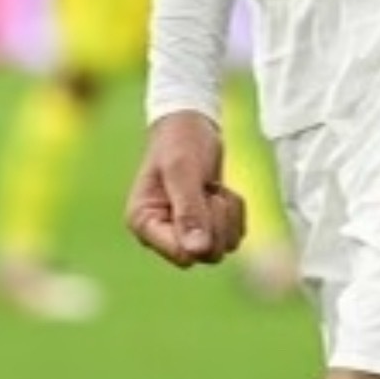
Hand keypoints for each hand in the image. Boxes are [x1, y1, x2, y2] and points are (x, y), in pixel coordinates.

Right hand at [125, 109, 246, 268]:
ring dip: (227, 215)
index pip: (180, 254)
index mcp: (144, 223)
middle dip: (216, 221)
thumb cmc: (180, 141)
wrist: (192, 123)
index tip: (206, 199)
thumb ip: (188, 210)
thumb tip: (197, 252)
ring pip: (222, 248)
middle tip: (209, 190)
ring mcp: (185, 233)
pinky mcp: (206, 228)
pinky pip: (234, 236)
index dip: (202, 233)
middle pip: (205, 255)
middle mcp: (161, 234)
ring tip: (212, 188)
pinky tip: (220, 191)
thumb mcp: (182, 169)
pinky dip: (235, 212)